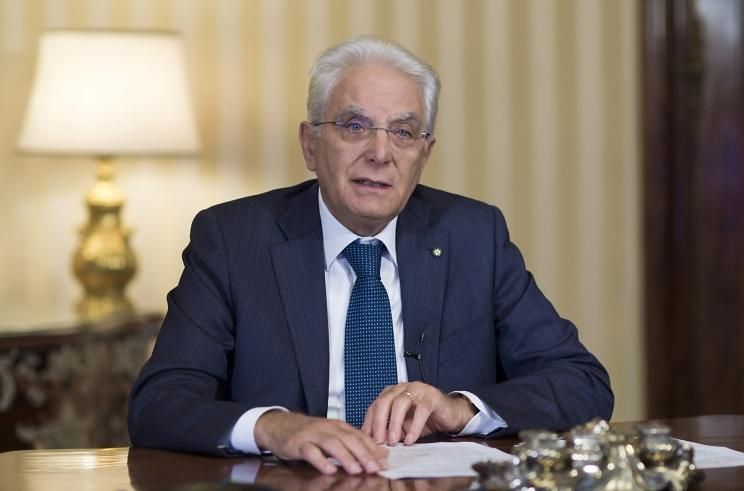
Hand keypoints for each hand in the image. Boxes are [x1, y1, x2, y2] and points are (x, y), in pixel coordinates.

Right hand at [254, 410, 387, 474]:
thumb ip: (351, 443)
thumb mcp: (331, 435)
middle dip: (363, 453)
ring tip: (356, 469)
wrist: (280, 425)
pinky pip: (310, 452)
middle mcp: (327, 428)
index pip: (359, 436)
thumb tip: (377, 455)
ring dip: (345, 457)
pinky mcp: (298, 443)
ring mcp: (312, 435)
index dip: (372, 448)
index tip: (384, 461)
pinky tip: (329, 469)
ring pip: (331, 444)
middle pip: (348, 439)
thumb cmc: (309, 433)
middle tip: (374, 467)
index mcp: (338, 426)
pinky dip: (321, 461)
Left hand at [361, 382, 476, 444]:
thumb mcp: (403, 427)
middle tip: (378, 441)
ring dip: (394, 423)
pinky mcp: (431, 397)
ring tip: (393, 440)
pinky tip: (411, 439)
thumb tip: (375, 443)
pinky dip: (414, 426)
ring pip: (400, 403)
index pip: (374, 406)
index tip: (366, 440)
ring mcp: (416, 390)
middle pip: (384, 401)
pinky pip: (421, 411)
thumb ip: (390, 431)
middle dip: (379, 422)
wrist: (448, 413)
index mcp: (391, 394)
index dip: (369, 423)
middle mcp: (401, 389)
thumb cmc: (423, 418)